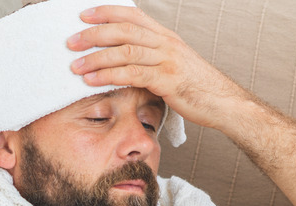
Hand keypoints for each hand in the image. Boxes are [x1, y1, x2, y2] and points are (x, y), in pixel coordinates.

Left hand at [67, 5, 248, 130]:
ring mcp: (168, 61)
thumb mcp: (175, 65)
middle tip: (71, 42)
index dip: (106, 12)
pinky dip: (109, 76)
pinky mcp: (168, 81)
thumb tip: (126, 62)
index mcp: (166, 37)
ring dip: (97, 57)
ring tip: (75, 65)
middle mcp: (166, 44)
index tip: (83, 15)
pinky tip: (93, 80)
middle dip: (94, 34)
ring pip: (125, 51)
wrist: (225, 103)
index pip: (132, 16)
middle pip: (124, 31)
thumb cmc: (198, 88)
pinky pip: (133, 74)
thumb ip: (153, 58)